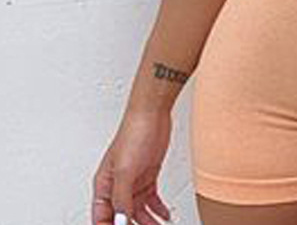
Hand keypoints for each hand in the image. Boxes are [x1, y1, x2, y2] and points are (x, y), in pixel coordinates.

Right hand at [91, 110, 172, 224]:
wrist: (152, 114)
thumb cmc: (133, 133)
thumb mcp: (124, 170)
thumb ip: (121, 197)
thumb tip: (121, 219)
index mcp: (104, 185)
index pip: (102, 218)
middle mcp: (118, 186)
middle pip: (121, 217)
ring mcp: (134, 181)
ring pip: (138, 211)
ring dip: (148, 222)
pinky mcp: (148, 176)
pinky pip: (151, 200)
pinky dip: (157, 210)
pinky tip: (163, 216)